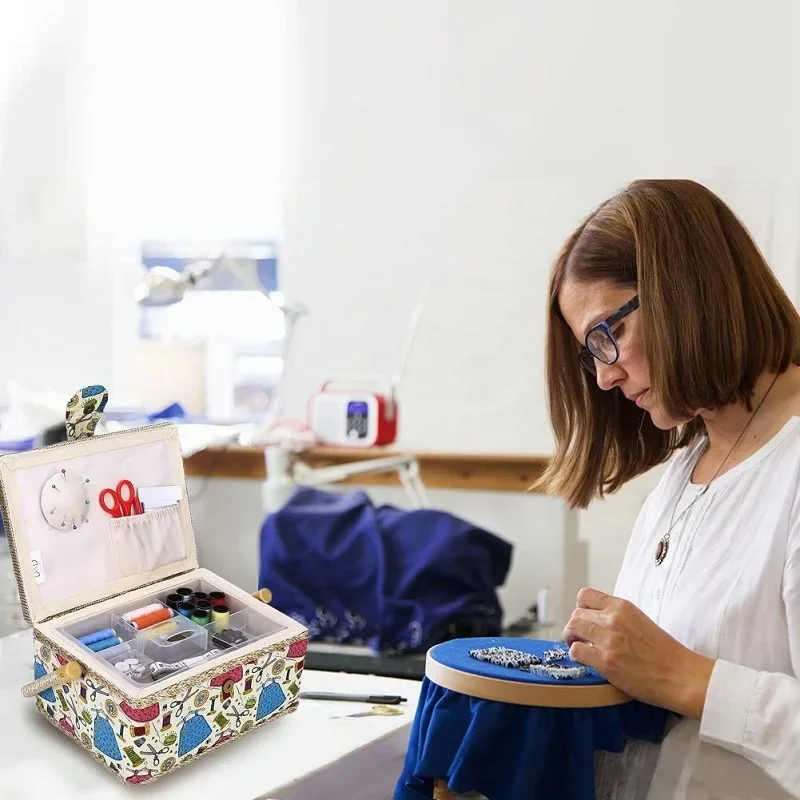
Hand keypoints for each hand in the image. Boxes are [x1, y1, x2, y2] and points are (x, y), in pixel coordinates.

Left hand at [562, 587, 714, 718]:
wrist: (681, 675)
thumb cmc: (665, 653)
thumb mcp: (640, 621)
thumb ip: (618, 617)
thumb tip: (597, 620)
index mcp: (622, 606)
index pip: (585, 595)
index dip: (581, 608)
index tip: (585, 619)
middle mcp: (613, 619)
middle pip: (576, 614)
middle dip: (575, 626)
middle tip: (580, 638)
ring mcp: (608, 639)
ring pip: (572, 629)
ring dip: (572, 639)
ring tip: (580, 647)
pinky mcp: (606, 661)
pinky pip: (576, 651)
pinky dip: (577, 655)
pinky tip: (586, 660)